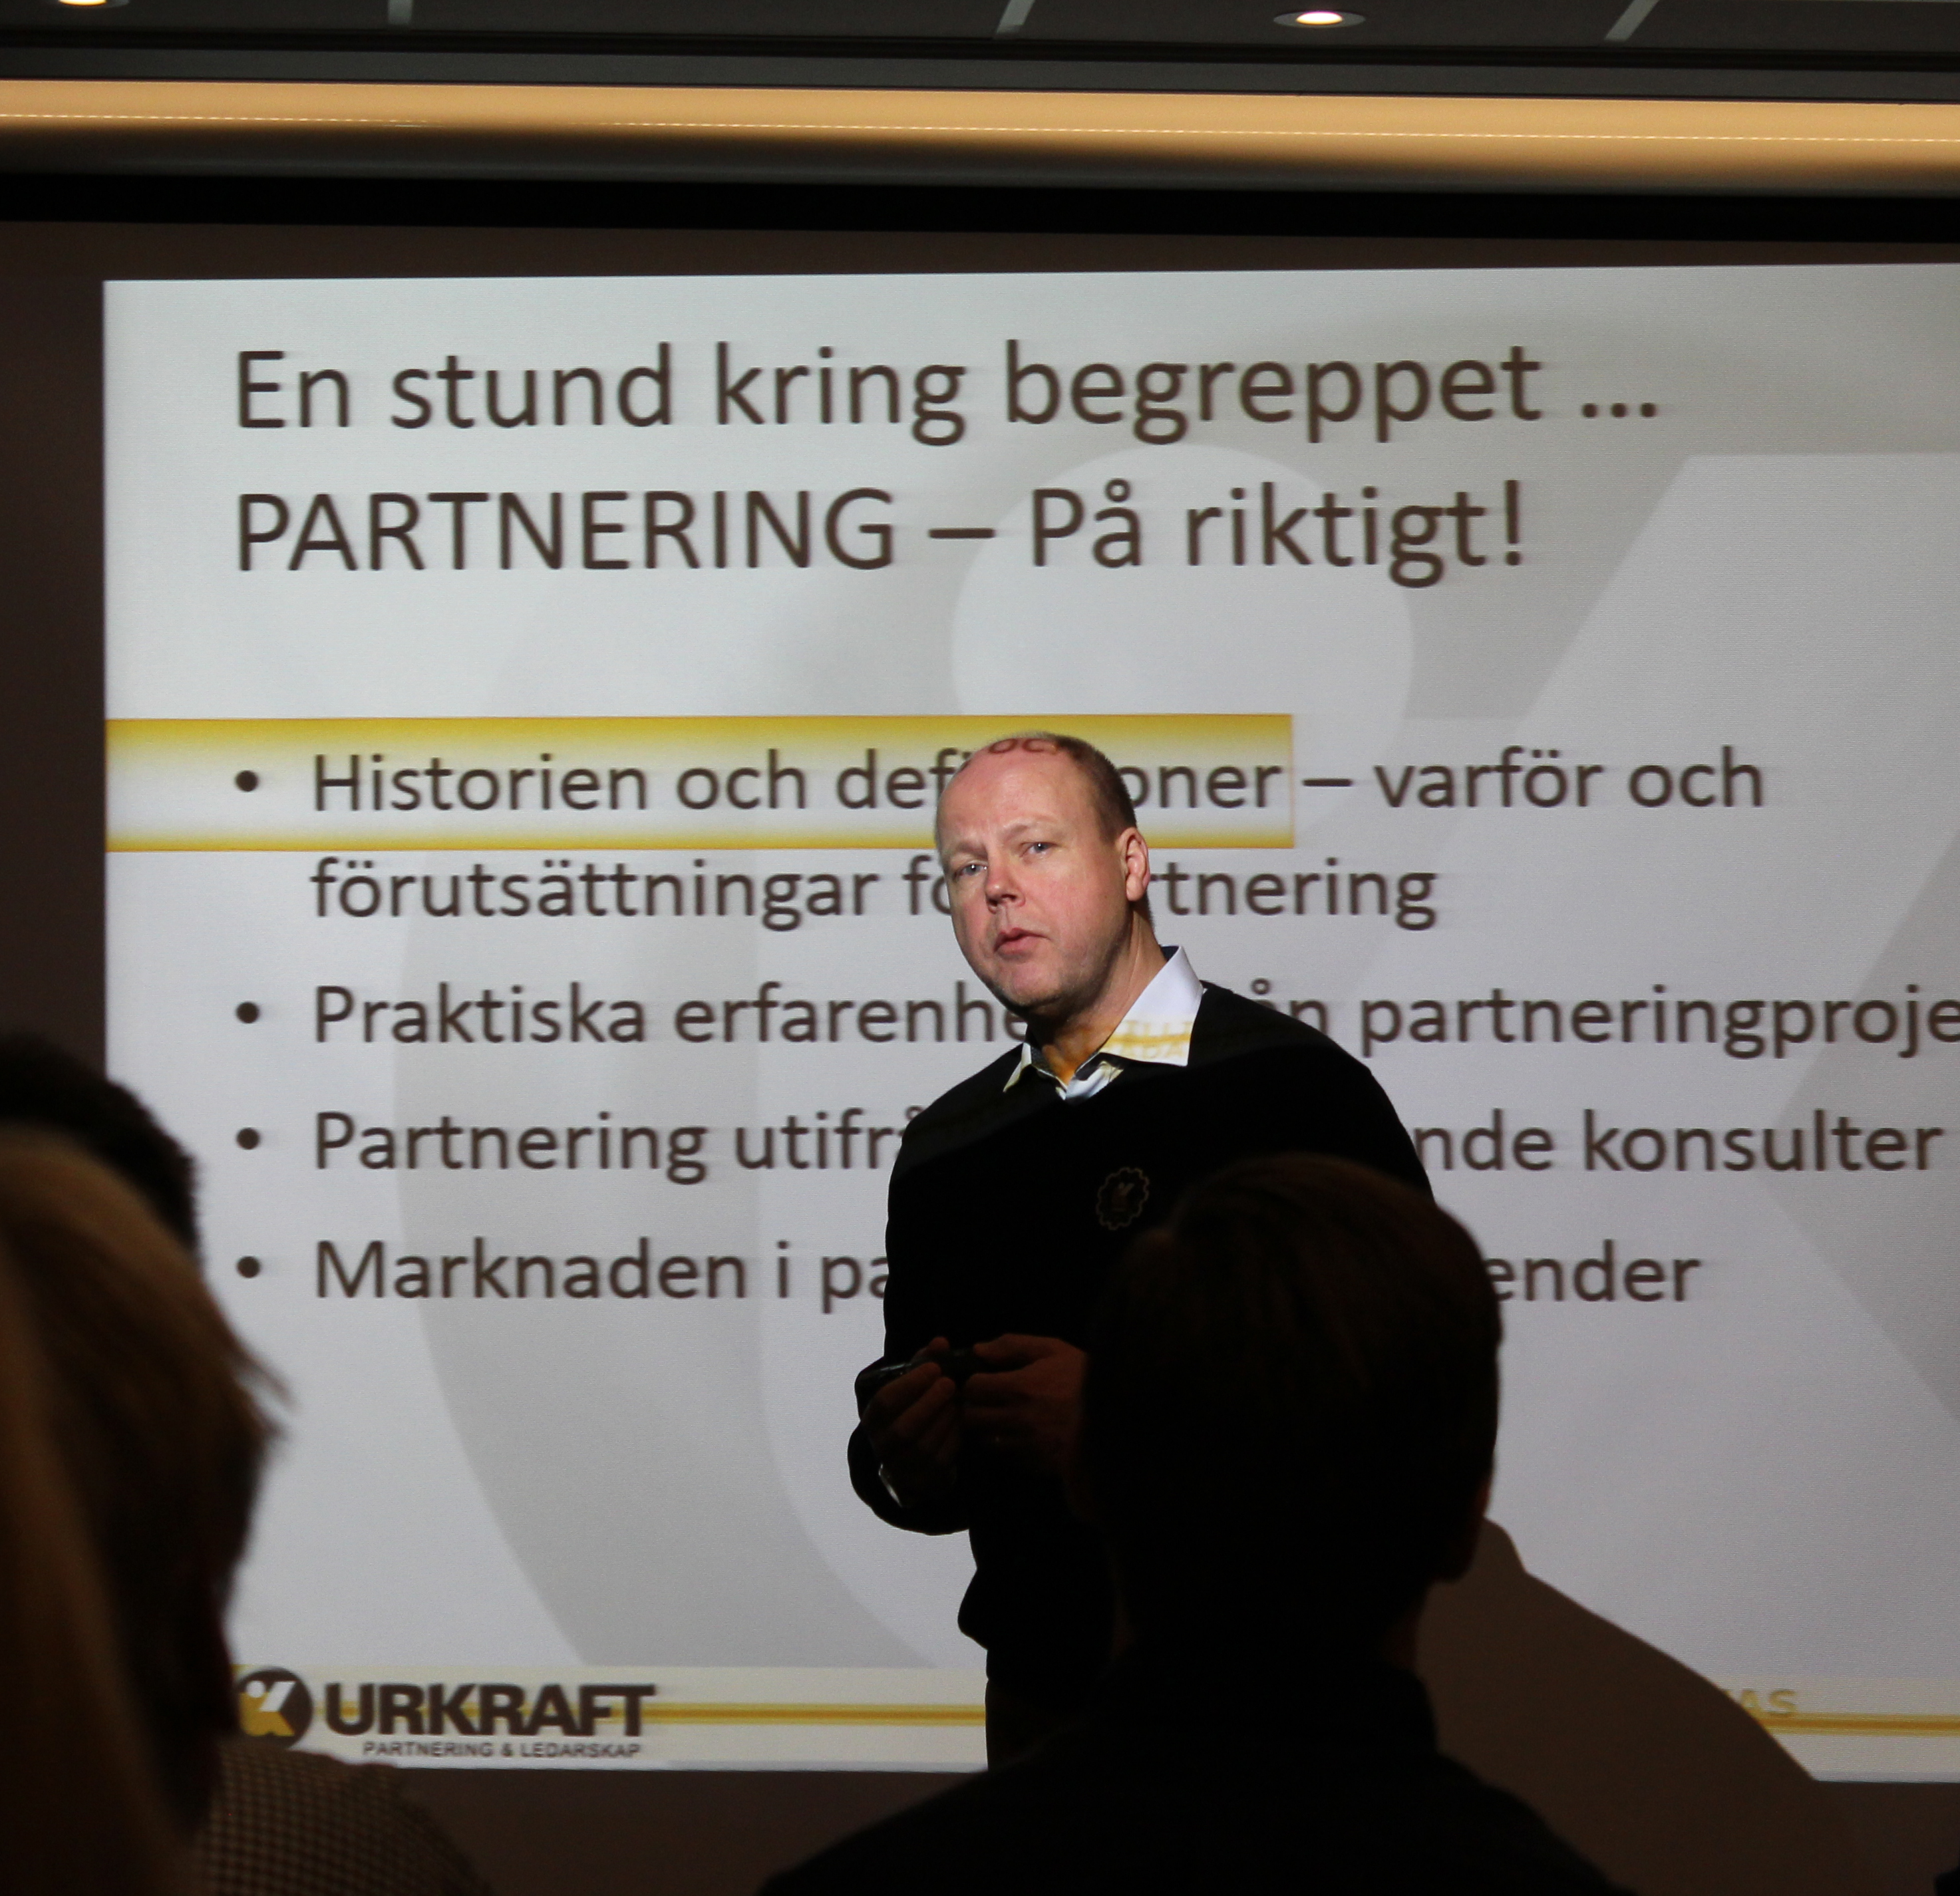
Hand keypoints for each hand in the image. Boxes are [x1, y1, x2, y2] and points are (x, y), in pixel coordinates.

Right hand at [861, 1339, 961, 1507]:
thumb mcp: (911, 1385)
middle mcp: (882, 1446)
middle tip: (951, 1383)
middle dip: (930, 1402)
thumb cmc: (912, 1409)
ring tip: (958, 1399)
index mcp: (873, 1420)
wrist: (912, 1459)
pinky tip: (962, 1419)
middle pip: (905, 1427)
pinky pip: (941, 1459)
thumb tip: (941, 1342)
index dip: (911, 1383)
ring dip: (945, 1419)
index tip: (935, 1367)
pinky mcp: (924, 1480)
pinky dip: (954, 1436)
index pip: (885, 1401)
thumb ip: (923, 1362)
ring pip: (924, 1445)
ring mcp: (903, 1468)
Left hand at [961, 1335, 1085, 1477]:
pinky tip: (1017, 1435)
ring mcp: (1023, 1445)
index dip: (973, 1382)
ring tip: (1000, 1419)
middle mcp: (1015, 1419)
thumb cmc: (1086, 1379)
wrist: (1117, 1420)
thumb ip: (1014, 1345)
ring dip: (987, 1429)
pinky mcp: (1033, 1465)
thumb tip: (979, 1349)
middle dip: (974, 1407)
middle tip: (986, 1401)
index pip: (972, 1387)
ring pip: (984, 1440)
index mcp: (1018, 1387)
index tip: (981, 1379)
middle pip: (971, 1417)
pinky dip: (1004, 1447)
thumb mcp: (1055, 1350)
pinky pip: (1005, 1457)